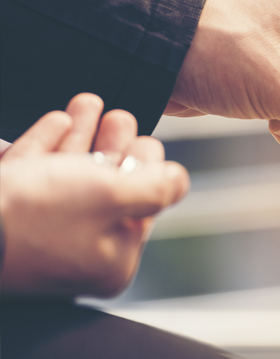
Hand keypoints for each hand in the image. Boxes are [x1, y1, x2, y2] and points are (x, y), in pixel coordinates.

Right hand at [0, 94, 188, 296]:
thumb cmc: (37, 215)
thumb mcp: (113, 196)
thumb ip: (155, 187)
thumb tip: (181, 180)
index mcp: (109, 259)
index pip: (138, 207)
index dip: (145, 168)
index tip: (148, 139)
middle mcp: (75, 251)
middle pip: (102, 188)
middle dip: (111, 146)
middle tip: (121, 115)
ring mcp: (36, 235)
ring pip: (66, 176)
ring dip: (80, 136)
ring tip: (90, 101)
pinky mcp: (5, 214)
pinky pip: (31, 176)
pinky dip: (46, 146)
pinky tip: (59, 119)